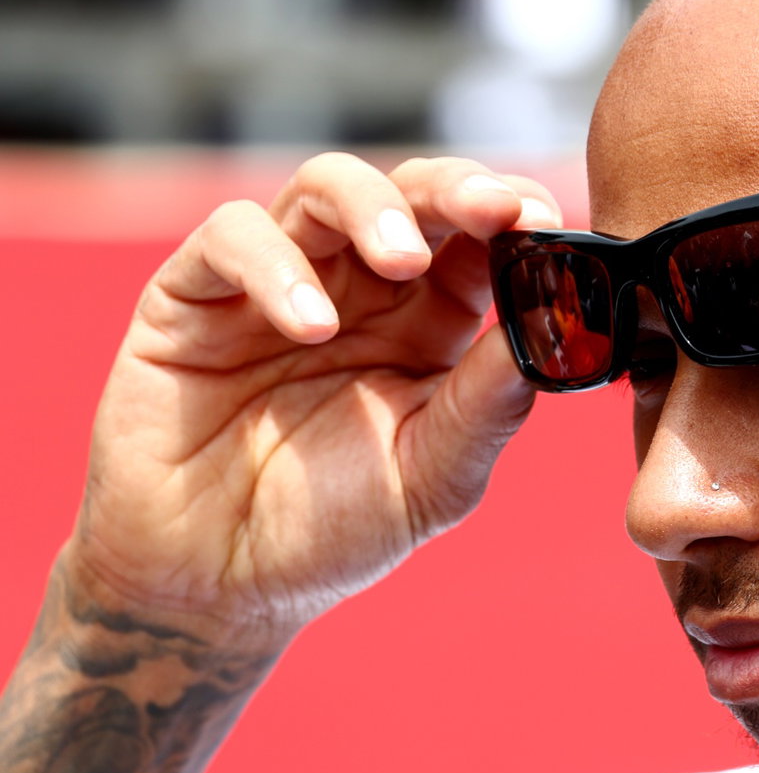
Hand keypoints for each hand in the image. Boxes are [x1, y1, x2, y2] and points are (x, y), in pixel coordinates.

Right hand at [58, 153, 555, 647]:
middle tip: (492, 210)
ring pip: (324, 187)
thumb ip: (488, 406)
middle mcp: (358, 287)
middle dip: (457, 188)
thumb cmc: (337, 529)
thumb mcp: (433, 478)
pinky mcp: (194, 297)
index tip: (544, 220)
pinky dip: (275, 264)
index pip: (479, 238)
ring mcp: (276, 282)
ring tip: (403, 258)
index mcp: (430, 320)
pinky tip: (311, 324)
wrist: (220, 585)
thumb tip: (550, 331)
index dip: (513, 215)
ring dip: (372, 205)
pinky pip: (230, 239)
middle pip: (411, 192)